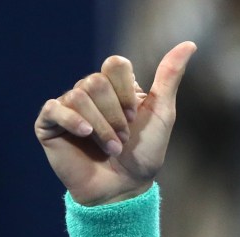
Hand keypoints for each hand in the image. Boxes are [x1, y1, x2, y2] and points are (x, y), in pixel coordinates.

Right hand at [34, 41, 196, 205]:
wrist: (125, 188)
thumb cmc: (144, 154)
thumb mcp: (162, 114)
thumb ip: (169, 77)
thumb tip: (189, 45)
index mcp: (115, 87)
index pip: (115, 65)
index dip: (127, 92)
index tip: (135, 117)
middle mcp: (89, 93)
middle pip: (95, 81)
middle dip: (115, 115)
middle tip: (123, 138)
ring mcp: (68, 108)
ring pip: (78, 96)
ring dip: (101, 127)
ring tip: (111, 148)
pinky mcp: (50, 124)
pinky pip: (54, 109)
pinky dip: (72, 121)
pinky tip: (85, 134)